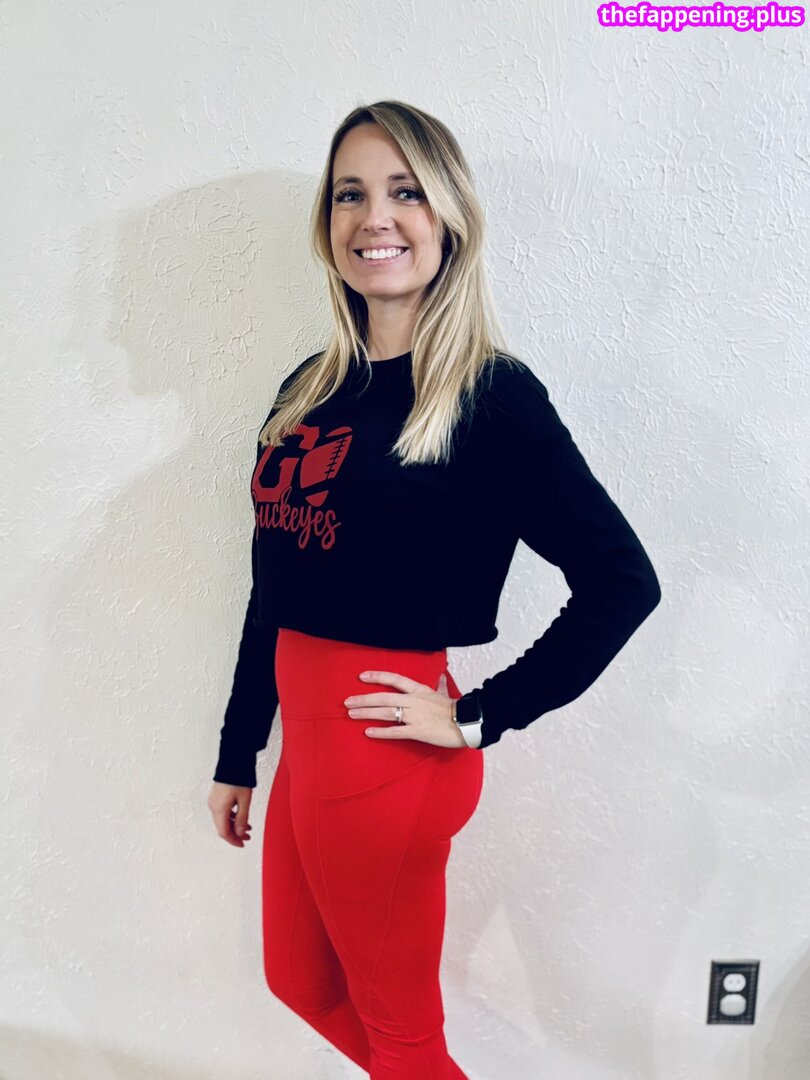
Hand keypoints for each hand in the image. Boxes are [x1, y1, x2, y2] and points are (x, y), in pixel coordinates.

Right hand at [207, 782, 253, 847]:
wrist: (233, 761)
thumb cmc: (239, 778)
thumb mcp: (245, 800)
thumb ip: (242, 818)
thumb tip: (241, 834)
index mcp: (219, 809)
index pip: (224, 832)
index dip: (233, 841)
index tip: (243, 844)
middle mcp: (213, 807)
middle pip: (222, 827)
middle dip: (235, 834)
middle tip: (248, 838)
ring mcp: (213, 802)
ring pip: (222, 820)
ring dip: (234, 826)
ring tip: (248, 828)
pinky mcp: (215, 797)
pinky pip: (222, 812)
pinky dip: (231, 818)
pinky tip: (241, 818)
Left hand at [344, 670, 466, 748]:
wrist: (467, 722)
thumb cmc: (456, 709)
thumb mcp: (445, 694)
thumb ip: (440, 686)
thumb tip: (441, 676)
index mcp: (419, 690)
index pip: (395, 679)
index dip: (378, 676)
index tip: (362, 676)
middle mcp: (414, 701)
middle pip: (384, 697)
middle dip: (364, 699)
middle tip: (347, 702)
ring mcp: (414, 716)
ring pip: (386, 712)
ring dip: (367, 713)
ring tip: (352, 714)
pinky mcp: (417, 731)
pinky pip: (395, 731)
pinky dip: (381, 732)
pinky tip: (368, 733)